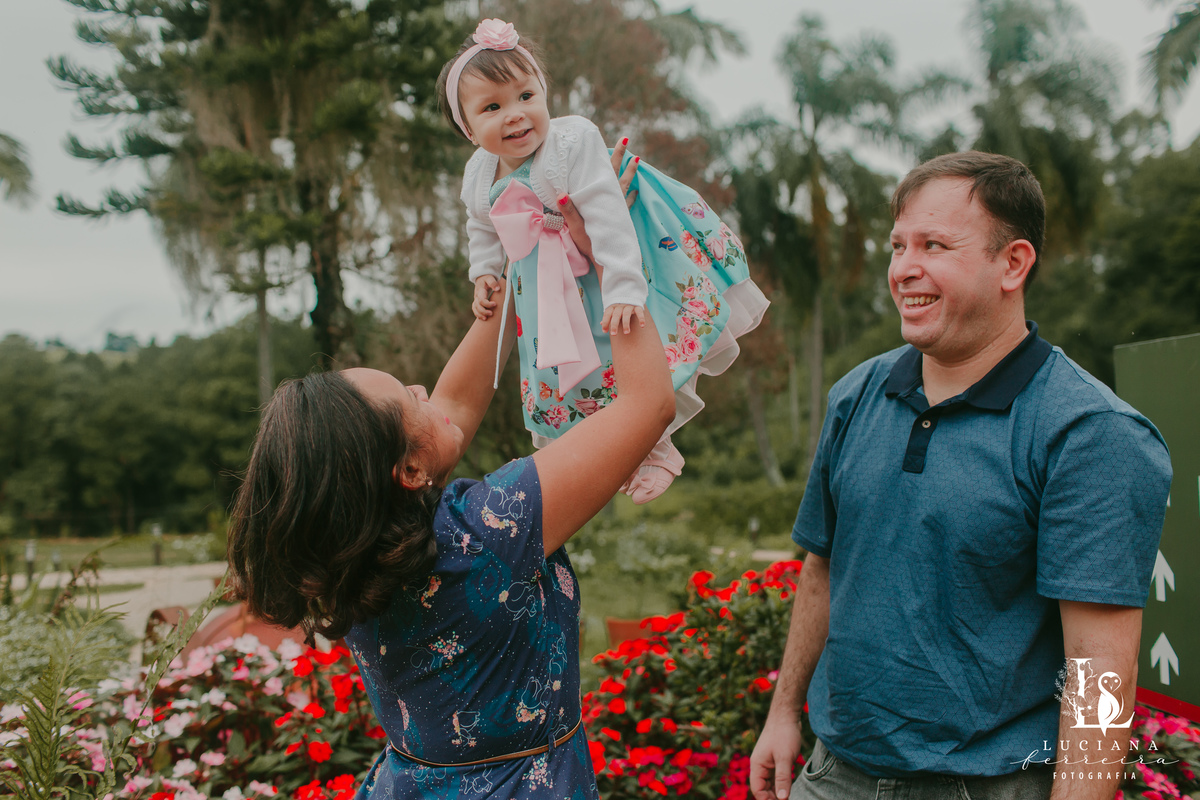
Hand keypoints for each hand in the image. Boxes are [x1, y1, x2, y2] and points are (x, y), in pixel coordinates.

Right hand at [472, 275, 500, 319]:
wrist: (481, 278)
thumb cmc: (487, 278)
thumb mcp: (490, 278)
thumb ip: (493, 282)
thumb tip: (498, 289)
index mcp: (480, 290)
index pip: (481, 299)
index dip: (487, 303)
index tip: (495, 304)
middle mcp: (477, 296)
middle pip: (477, 306)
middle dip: (483, 311)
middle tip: (491, 313)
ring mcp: (476, 299)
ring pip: (475, 308)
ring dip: (480, 314)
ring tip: (486, 318)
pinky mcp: (477, 302)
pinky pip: (475, 309)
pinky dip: (477, 314)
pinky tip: (483, 318)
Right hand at [555, 134, 639, 283]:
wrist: (608, 261)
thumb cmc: (590, 244)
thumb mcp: (576, 226)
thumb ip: (569, 210)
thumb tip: (560, 193)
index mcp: (603, 197)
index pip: (610, 171)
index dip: (616, 156)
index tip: (623, 141)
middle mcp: (613, 200)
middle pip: (619, 173)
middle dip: (623, 156)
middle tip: (627, 140)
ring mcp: (618, 208)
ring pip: (626, 185)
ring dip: (630, 173)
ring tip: (637, 160)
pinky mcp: (620, 218)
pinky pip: (627, 203)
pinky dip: (631, 195)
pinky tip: (636, 192)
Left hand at [601, 303, 645, 334]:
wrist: (630, 292)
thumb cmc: (619, 304)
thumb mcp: (613, 308)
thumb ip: (608, 316)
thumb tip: (601, 323)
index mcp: (612, 306)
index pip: (607, 314)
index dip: (605, 322)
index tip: (604, 331)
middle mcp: (620, 305)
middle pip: (616, 315)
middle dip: (614, 325)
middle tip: (614, 334)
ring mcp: (629, 305)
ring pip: (626, 314)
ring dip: (626, 324)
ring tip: (626, 333)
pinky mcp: (637, 305)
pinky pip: (639, 311)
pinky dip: (641, 318)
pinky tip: (642, 325)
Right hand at [750, 713, 803, 799]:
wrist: (787, 715)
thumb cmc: (783, 734)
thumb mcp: (784, 758)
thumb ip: (783, 779)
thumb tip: (782, 798)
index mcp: (757, 765)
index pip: (758, 790)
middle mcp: (760, 766)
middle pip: (763, 789)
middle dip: (773, 797)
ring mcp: (768, 763)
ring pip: (770, 784)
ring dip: (778, 792)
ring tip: (789, 797)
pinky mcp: (776, 761)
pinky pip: (776, 777)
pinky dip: (782, 784)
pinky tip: (790, 789)